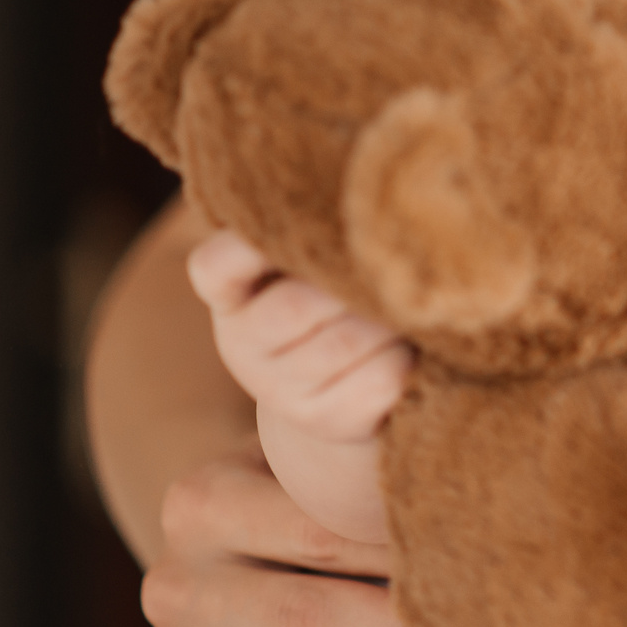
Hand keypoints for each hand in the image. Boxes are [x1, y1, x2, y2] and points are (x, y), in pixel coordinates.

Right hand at [142, 452, 462, 626]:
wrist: (221, 548)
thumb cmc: (300, 501)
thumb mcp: (312, 465)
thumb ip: (365, 459)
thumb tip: (484, 469)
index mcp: (208, 501)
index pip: (322, 532)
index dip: (404, 554)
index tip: (484, 575)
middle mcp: (178, 584)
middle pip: (308, 618)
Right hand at [189, 229, 410, 447]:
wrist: (344, 390)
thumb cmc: (335, 300)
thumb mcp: (312, 265)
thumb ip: (319, 236)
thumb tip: (375, 207)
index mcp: (232, 293)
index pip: (215, 266)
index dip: (247, 248)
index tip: (293, 230)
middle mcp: (242, 344)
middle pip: (296, 304)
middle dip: (354, 285)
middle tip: (393, 267)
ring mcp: (280, 389)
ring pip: (346, 342)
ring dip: (390, 320)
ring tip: (408, 306)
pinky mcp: (325, 419)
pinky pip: (380, 380)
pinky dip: (408, 358)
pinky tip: (411, 347)